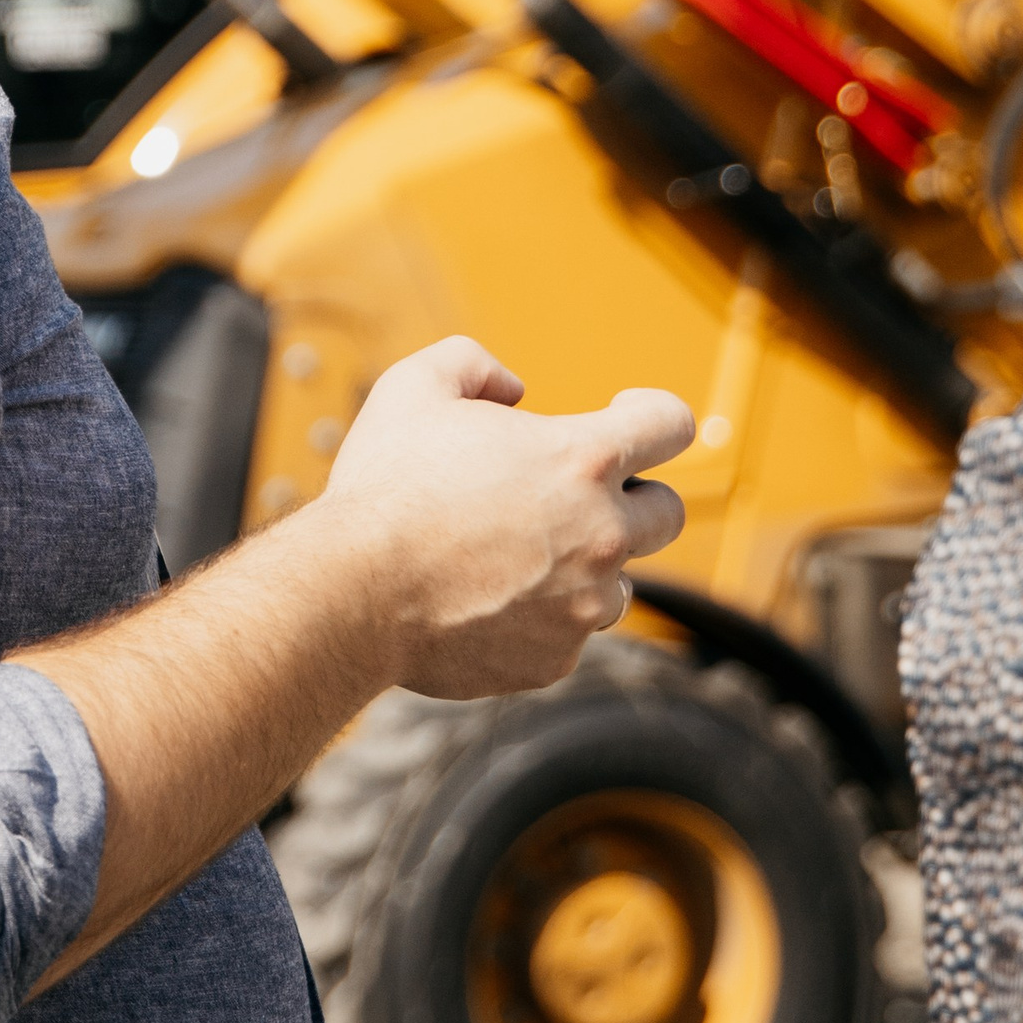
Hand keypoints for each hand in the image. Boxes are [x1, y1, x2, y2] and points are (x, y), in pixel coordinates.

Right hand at [323, 335, 692, 697]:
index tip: (629, 416)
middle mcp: (601, 534)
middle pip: (668, 513)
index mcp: (581, 459)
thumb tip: (513, 388)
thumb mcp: (415, 386)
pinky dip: (541, 618)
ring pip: (621, 582)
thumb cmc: (384, 485)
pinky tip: (485, 600)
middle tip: (573, 495)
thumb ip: (474, 363)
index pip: (669, 424)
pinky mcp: (556, 659)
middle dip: (633, 498)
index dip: (654, 414)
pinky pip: (570, 635)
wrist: (353, 591)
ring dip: (587, 566)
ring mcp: (584, 605)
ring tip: (517, 555)